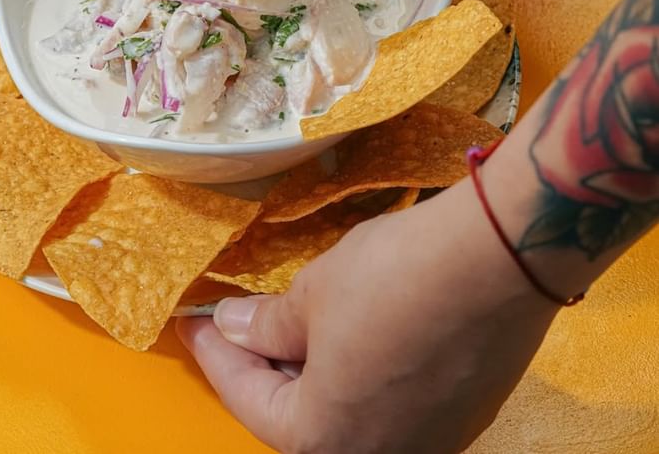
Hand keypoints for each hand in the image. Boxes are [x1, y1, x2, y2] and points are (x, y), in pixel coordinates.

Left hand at [178, 178, 555, 453]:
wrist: (498, 260)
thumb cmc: (391, 277)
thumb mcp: (315, 293)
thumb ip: (268, 324)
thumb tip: (235, 328)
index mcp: (324, 442)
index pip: (251, 403)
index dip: (218, 357)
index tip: (196, 324)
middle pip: (301, 420)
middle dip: (267, 368)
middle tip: (242, 322)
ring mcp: (428, 444)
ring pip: (349, 415)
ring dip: (315, 373)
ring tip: (295, 325)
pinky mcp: (464, 418)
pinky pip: (392, 407)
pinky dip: (361, 375)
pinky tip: (356, 335)